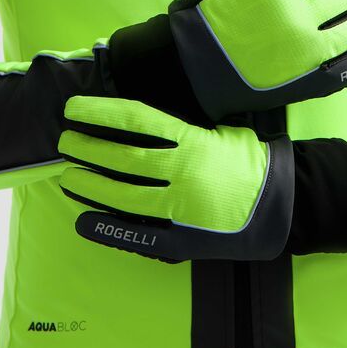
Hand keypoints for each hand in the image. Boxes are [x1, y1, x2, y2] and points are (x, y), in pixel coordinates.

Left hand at [58, 97, 293, 261]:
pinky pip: (138, 235)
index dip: (100, 112)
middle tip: (65, 142)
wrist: (281, 204)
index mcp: (192, 141)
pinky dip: (108, 229)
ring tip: (68, 177)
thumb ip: (184, 127)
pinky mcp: (182, 239)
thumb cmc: (250, 162)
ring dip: (91, 185)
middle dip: (88, 148)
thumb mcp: (221, 131)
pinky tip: (83, 221)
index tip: (74, 108)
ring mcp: (180, 208)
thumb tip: (141, 118)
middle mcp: (182, 172)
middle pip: (122, 157)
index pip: (136, 120)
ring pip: (123, 195)